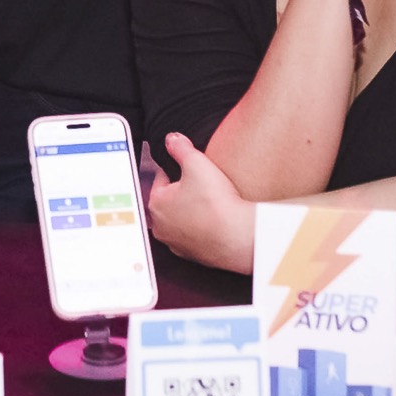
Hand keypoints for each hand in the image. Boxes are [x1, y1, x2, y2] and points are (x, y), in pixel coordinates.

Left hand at [146, 132, 255, 273]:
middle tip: (203, 184)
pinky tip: (216, 221)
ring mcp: (177, 244)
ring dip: (193, 211)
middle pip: (170, 200)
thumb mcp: (197, 163)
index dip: (179, 168)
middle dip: (184, 191)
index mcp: (156, 203)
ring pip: (182, 220)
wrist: (238, 237)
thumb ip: (181, 147)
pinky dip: (203, 229)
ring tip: (211, 203)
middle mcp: (161, 227)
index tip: (192, 167)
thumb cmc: (216, 203)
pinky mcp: (194, 256)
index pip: (162, 177)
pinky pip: (196, 236)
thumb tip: (171, 139)